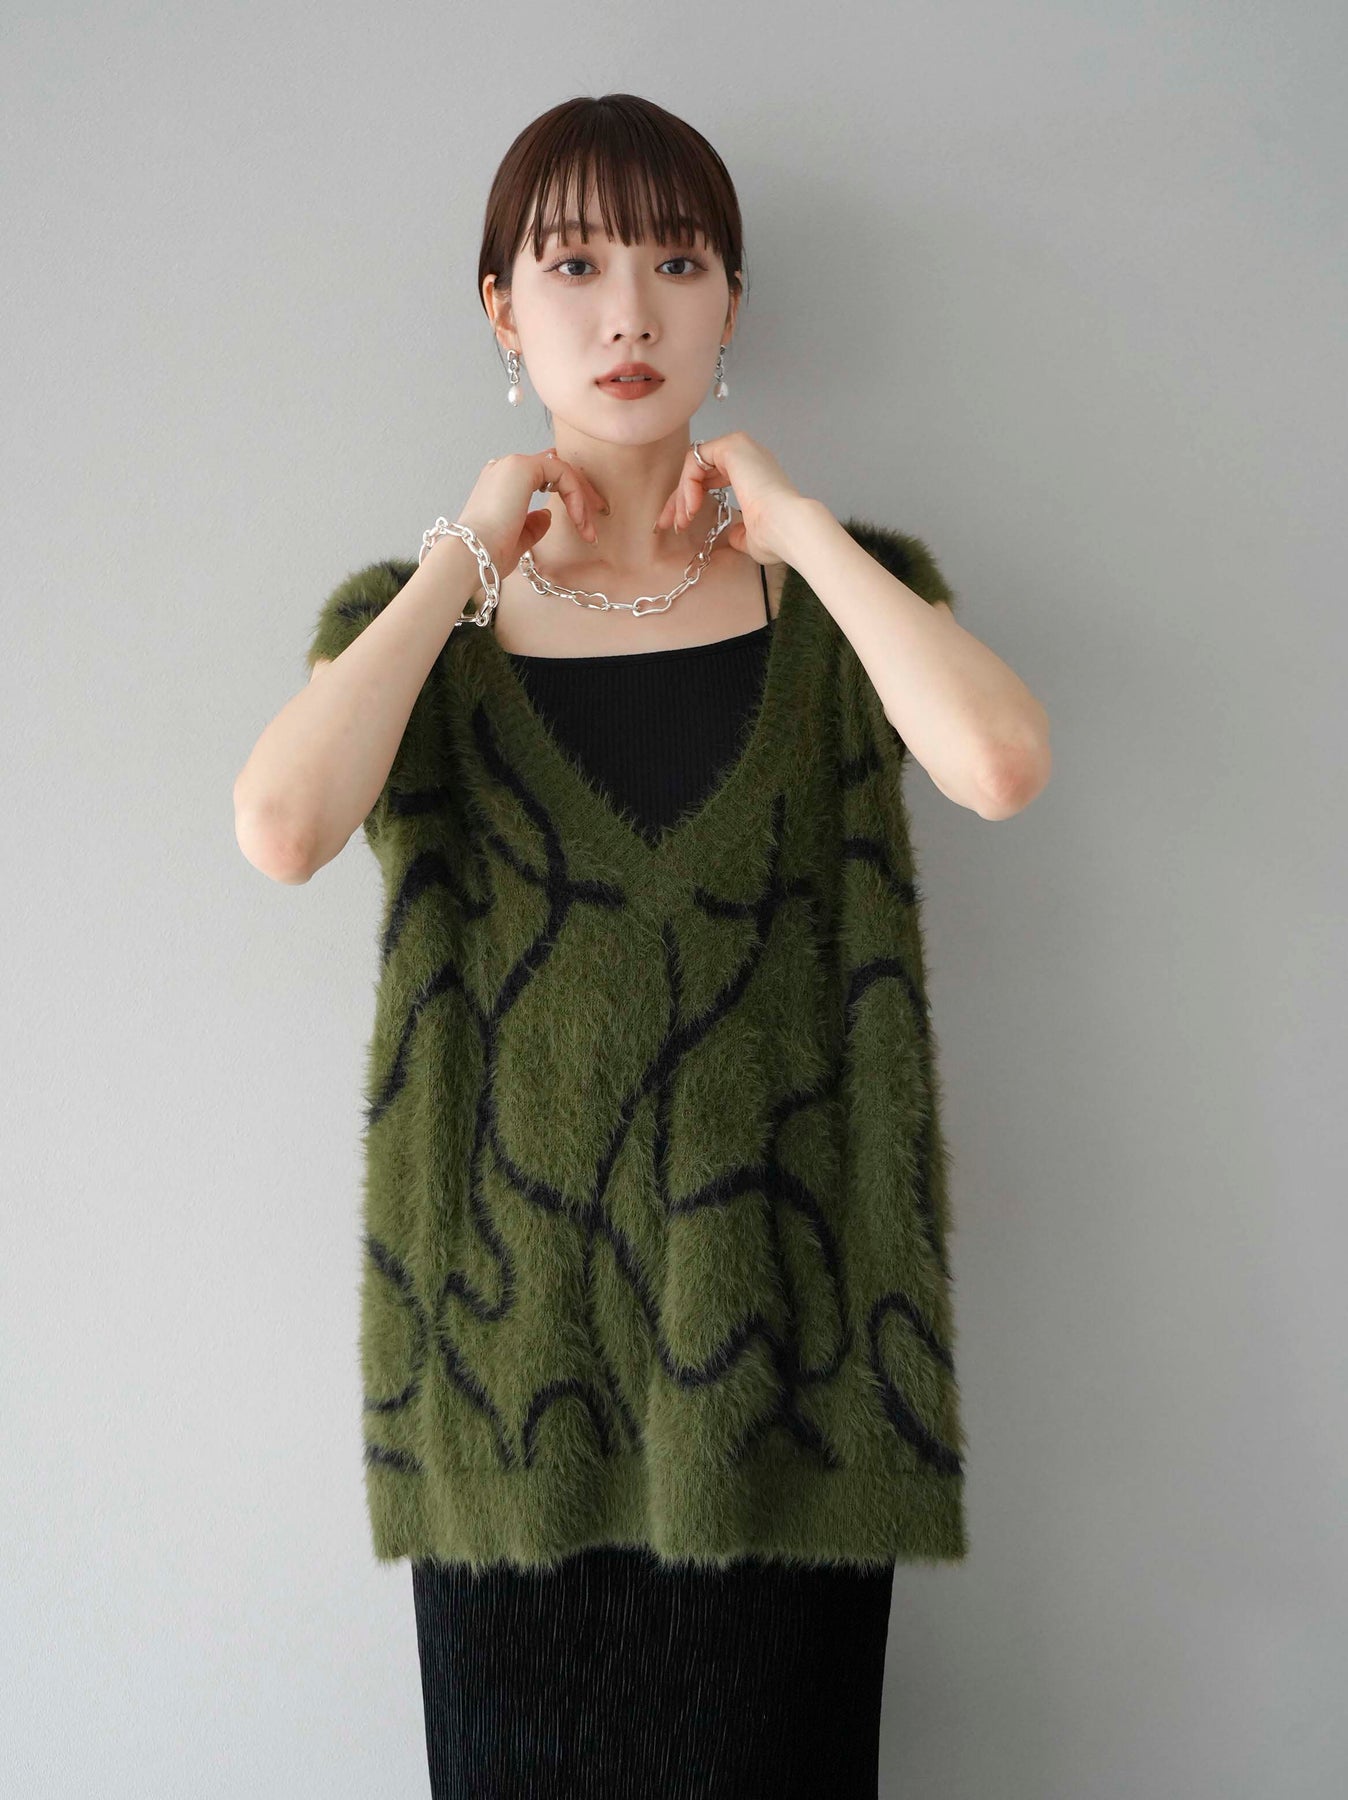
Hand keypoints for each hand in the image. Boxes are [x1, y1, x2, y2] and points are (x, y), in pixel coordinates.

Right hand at [456, 448, 610, 577]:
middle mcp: (505, 468)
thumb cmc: (489, 554)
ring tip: (588, 530)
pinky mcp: (523, 467)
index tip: (584, 523)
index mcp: (500, 483)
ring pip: (562, 469)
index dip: (568, 493)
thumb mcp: (518, 539)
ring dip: (581, 498)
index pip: (542, 475)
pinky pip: (563, 472)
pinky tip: (578, 519)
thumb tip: (548, 514)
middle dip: (581, 493)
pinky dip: (575, 495)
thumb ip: (534, 524)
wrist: (473, 555)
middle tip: (598, 519)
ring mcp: (513, 464)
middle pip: (555, 468)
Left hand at [653, 431, 804, 564]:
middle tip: (667, 524)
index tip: (676, 525)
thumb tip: (734, 537)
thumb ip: (739, 531)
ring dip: (682, 494)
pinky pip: (695, 459)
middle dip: (678, 499)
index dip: (687, 502)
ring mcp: (740, 447)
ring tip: (683, 521)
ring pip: (694, 464)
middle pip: (698, 470)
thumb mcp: (751, 536)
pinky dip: (688, 484)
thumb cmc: (775, 536)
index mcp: (753, 473)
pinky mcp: (732, 446)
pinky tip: (691, 507)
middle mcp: (747, 455)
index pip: (709, 479)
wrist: (787, 528)